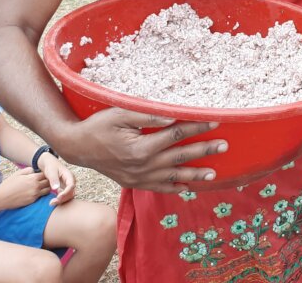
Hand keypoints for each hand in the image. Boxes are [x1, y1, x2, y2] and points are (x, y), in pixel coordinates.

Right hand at [0, 168, 50, 209]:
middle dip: (48, 180)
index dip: (45, 174)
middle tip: (44, 180)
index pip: (46, 174)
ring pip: (47, 190)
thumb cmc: (8, 184)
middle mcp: (36, 186)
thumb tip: (35, 170)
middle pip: (49, 182)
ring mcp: (35, 194)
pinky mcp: (32, 201)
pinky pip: (41, 196)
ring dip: (46, 188)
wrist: (0, 198)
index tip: (43, 174)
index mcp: (33, 178)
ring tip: (41, 186)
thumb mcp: (18, 174)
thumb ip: (28, 170)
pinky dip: (41, 194)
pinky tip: (37, 192)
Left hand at [36, 153, 75, 204]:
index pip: (71, 185)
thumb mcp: (51, 172)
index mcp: (69, 176)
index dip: (66, 192)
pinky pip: (64, 196)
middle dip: (63, 198)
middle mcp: (70, 182)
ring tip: (51, 203)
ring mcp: (67, 186)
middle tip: (52, 202)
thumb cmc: (51, 166)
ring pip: (68, 196)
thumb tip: (56, 188)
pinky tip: (52, 200)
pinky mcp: (63, 189)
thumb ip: (54, 179)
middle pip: (71, 192)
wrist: (49, 164)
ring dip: (61, 200)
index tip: (58, 197)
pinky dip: (59, 200)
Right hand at [59, 107, 226, 192]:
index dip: (197, 128)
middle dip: (204, 151)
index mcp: (140, 148)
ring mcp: (138, 178)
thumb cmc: (99, 125)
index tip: (215, 122)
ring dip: (195, 175)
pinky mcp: (133, 183)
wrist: (77, 146)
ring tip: (214, 174)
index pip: (176, 136)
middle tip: (224, 146)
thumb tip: (172, 117)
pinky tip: (188, 188)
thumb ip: (147, 116)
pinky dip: (174, 188)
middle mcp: (142, 166)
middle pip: (180, 158)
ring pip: (172, 177)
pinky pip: (158, 188)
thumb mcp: (120, 113)